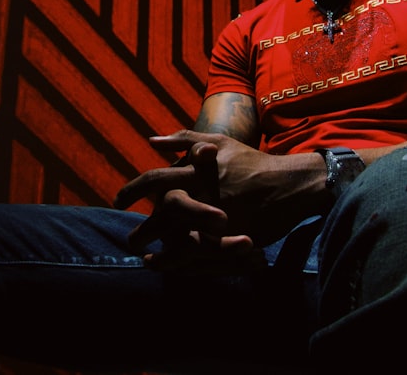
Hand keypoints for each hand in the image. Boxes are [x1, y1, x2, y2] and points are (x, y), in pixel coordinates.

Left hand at [113, 130, 322, 269]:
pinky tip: (173, 267)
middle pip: (162, 216)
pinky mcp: (232, 238)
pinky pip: (203, 255)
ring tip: (147, 260)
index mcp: (195, 171)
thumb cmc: (250, 161)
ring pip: (179, 240)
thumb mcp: (218, 141)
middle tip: (131, 241)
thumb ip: (184, 138)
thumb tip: (151, 141)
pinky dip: (184, 263)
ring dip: (160, 254)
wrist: (288, 185)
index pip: (154, 180)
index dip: (132, 190)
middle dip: (143, 231)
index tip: (118, 201)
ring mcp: (218, 218)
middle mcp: (203, 195)